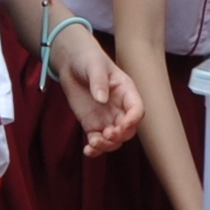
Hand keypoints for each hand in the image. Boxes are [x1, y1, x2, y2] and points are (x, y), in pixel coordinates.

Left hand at [53, 23, 141, 153]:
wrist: (71, 62)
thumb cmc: (87, 59)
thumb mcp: (94, 65)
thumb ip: (99, 81)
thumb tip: (101, 99)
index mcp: (127, 92)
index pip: (137, 110)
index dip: (133, 120)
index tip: (122, 124)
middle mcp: (120, 108)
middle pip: (128, 130)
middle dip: (120, 135)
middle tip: (106, 134)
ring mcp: (107, 118)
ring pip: (115, 139)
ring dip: (108, 146)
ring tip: (93, 142)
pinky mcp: (92, 124)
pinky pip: (98, 141)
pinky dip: (95, 149)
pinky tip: (87, 150)